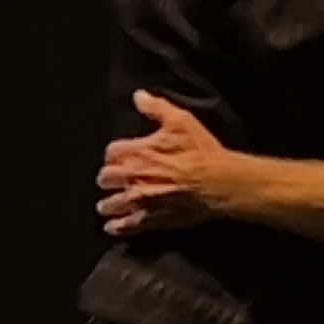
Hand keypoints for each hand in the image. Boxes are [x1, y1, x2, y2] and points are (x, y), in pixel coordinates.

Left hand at [96, 91, 225, 236]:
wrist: (217, 183)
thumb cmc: (201, 152)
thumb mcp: (181, 121)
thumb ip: (156, 108)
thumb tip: (139, 96)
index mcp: (137, 152)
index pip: (111, 152)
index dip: (115, 154)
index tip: (119, 156)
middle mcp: (133, 177)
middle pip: (105, 178)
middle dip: (108, 177)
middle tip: (111, 179)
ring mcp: (140, 200)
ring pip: (109, 204)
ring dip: (107, 203)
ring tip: (106, 204)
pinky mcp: (150, 219)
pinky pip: (125, 226)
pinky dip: (116, 226)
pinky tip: (113, 226)